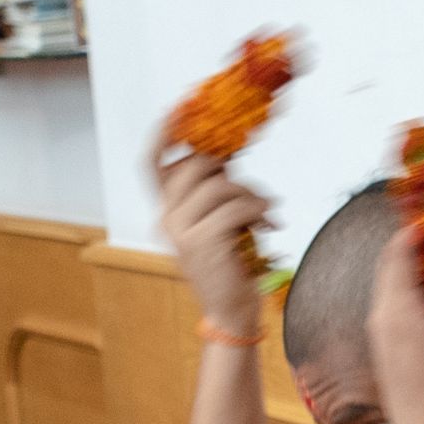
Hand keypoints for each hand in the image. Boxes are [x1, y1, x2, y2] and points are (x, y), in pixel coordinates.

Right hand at [151, 129, 271, 338]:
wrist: (231, 312)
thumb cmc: (232, 265)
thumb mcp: (220, 223)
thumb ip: (217, 194)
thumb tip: (228, 160)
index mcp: (166, 211)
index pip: (153, 164)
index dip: (164, 135)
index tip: (180, 111)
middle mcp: (166, 217)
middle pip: (195, 166)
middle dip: (231, 172)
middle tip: (254, 195)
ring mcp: (180, 230)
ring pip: (219, 185)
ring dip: (251, 196)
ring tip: (266, 214)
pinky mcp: (201, 242)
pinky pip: (234, 207)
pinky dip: (257, 210)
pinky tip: (270, 223)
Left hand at [367, 224, 423, 423]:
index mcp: (398, 311)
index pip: (398, 251)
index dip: (420, 227)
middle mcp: (381, 317)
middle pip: (394, 264)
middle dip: (422, 244)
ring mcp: (380, 333)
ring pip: (395, 284)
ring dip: (421, 268)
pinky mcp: (385, 346)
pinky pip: (397, 304)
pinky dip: (417, 290)